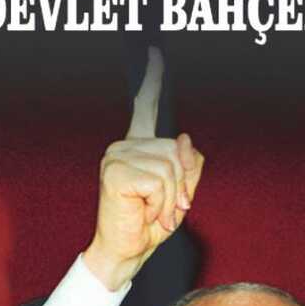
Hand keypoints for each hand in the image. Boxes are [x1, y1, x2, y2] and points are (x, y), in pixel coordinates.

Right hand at [83, 47, 204, 290]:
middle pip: (176, 150)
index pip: (146, 108)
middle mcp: (124, 145)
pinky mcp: (116, 171)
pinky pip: (160, 181)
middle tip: (167, 209)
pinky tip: (148, 214)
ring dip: (172, 198)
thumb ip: (188, 163)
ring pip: (171, 166)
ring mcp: (117, 156)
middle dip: (182, 185)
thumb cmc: (149, 224)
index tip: (154, 52)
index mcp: (138, 146)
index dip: (151, 80)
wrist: (127, 253)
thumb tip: (182, 138)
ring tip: (156, 214)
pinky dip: (162, 204)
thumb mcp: (180, 192)